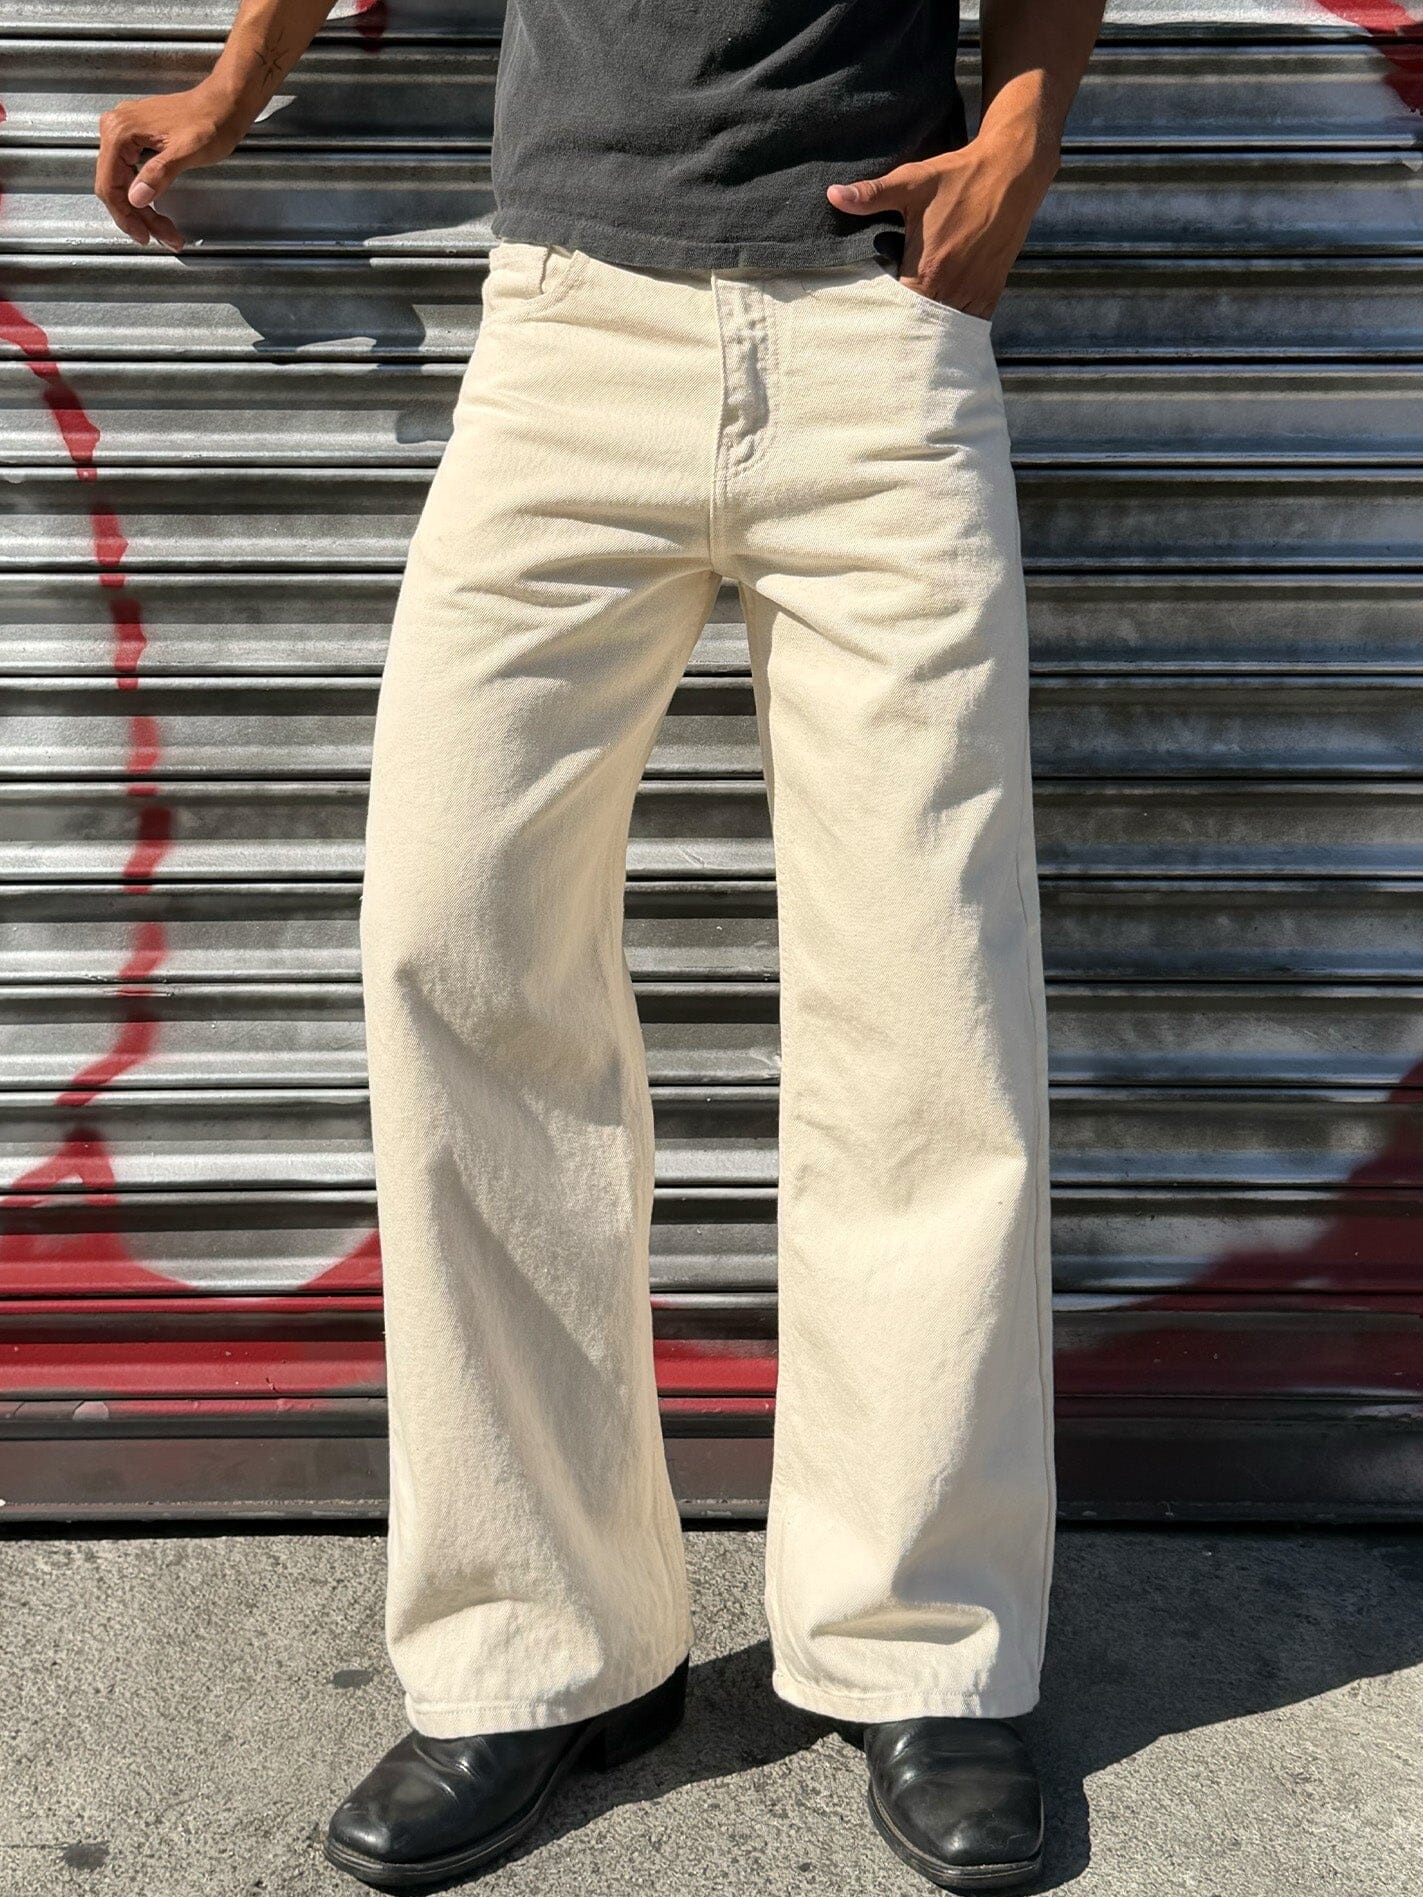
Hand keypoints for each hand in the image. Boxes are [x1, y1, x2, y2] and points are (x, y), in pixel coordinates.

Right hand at [95, 82, 250, 249]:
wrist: (224, 103)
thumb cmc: (210, 122)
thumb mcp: (186, 152)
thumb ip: (158, 174)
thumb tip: (136, 197)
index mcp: (121, 131)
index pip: (109, 184)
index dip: (125, 216)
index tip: (144, 236)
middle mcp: (115, 129)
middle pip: (115, 186)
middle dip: (138, 217)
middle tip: (162, 237)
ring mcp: (125, 132)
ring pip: (123, 183)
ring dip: (143, 211)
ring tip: (166, 231)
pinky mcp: (136, 138)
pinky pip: (131, 173)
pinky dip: (145, 195)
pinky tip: (158, 211)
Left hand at [827, 125, 1056, 318]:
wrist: (1010, 172)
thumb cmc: (957, 177)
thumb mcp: (911, 183)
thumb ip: (871, 196)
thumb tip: (832, 195)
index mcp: (927, 269)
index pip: (897, 311)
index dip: (883, 317)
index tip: (872, 318)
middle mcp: (952, 287)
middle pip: (921, 325)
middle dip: (905, 328)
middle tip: (887, 334)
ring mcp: (974, 292)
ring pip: (947, 328)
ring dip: (931, 330)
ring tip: (912, 334)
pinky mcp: (992, 290)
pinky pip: (971, 321)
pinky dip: (956, 325)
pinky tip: (941, 325)